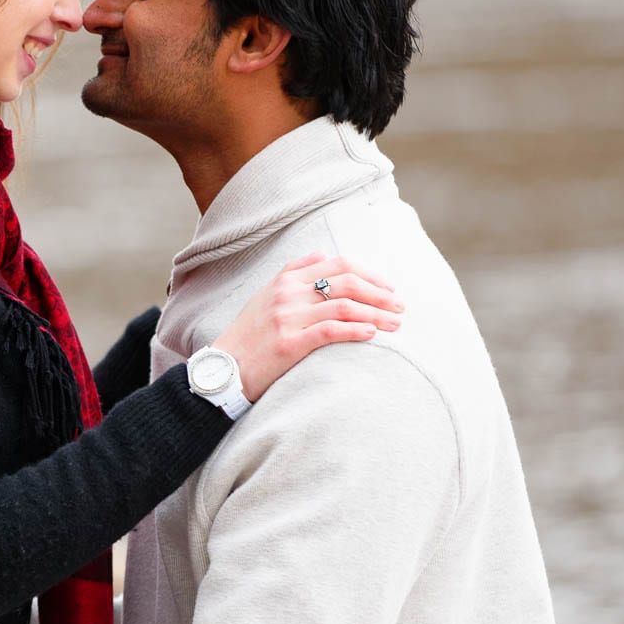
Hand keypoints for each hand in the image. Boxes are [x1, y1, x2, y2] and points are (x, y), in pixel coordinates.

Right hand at [215, 252, 403, 401]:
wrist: (224, 368)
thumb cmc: (249, 335)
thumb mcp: (265, 295)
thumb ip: (293, 272)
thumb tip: (322, 254)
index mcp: (285, 280)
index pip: (337, 265)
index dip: (369, 274)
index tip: (388, 288)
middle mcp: (287, 294)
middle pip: (346, 283)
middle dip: (380, 294)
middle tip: (400, 307)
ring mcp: (288, 317)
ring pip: (344, 307)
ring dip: (377, 314)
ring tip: (395, 324)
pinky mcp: (290, 343)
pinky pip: (331, 330)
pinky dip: (356, 330)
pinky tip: (372, 334)